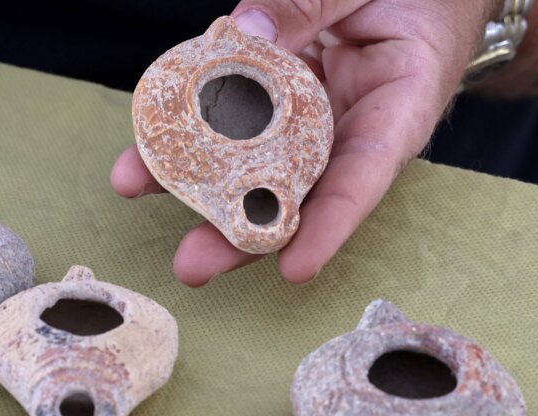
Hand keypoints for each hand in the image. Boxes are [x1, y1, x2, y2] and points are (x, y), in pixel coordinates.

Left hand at [112, 0, 492, 284]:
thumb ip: (312, 2)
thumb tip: (248, 33)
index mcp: (403, 99)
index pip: (367, 173)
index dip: (330, 224)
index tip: (294, 267)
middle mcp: (355, 119)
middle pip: (296, 187)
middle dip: (239, 227)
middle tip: (191, 264)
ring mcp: (312, 108)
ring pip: (254, 154)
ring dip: (196, 177)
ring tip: (134, 184)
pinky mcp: (279, 89)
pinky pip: (236, 110)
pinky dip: (195, 125)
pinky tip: (150, 137)